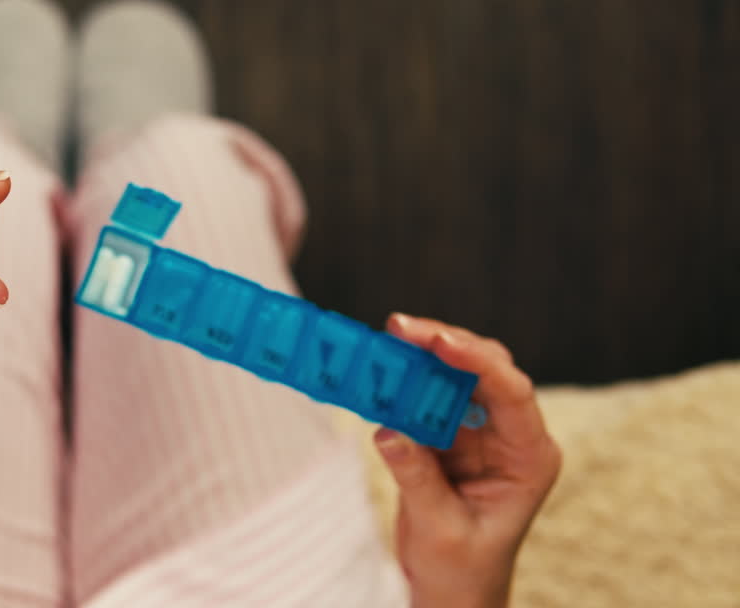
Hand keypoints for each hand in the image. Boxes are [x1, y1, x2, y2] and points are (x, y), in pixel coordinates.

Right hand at [375, 314, 561, 607]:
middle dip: (443, 344)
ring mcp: (480, 432)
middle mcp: (511, 436)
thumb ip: (417, 477)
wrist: (452, 591)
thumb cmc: (462, 570)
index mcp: (530, 457)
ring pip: (455, 375)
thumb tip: (388, 430)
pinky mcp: (448, 435)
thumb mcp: (440, 527)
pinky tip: (377, 370)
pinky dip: (402, 382)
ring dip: (419, 356)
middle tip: (399, 326)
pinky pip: (426, 396)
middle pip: (485, 370)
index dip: (476, 361)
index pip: (511, 393)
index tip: (438, 341)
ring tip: (383, 342)